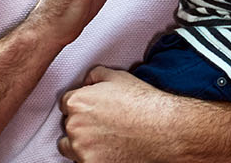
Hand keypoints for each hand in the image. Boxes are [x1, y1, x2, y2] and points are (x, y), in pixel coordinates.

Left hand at [58, 66, 188, 161]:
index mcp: (77, 102)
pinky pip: (83, 162)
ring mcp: (82, 150)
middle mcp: (75, 126)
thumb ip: (95, 75)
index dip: (81, 106)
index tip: (92, 111)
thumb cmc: (144, 104)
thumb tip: (87, 81)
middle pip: (68, 126)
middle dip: (82, 125)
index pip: (65, 104)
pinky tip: (111, 151)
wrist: (165, 130)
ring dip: (83, 144)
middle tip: (103, 125)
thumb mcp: (118, 77)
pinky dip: (94, 158)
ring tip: (106, 140)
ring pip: (71, 147)